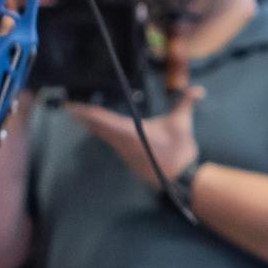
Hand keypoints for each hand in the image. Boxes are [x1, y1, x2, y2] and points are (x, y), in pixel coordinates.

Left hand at [64, 79, 201, 191]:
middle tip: (69, 104)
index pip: (102, 119)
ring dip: (89, 122)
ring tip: (77, 111)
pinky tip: (95, 124)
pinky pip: (108, 139)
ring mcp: (122, 149)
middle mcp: (120, 141)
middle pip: (96, 126)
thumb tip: (198, 90)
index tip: (71, 105)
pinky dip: (99, 130)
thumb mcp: (182, 123)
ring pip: (101, 133)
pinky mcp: (125, 154)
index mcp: (129, 131)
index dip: (86, 112)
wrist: (179, 178)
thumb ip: (186, 103)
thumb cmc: (178, 150)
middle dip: (83, 115)